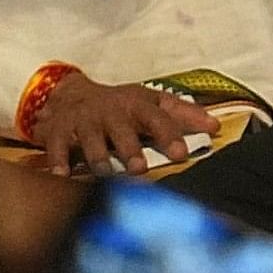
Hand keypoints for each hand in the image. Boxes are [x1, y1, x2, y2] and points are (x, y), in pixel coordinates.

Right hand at [17, 74, 219, 174]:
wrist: (71, 95)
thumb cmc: (122, 106)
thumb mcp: (151, 103)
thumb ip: (183, 114)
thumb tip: (216, 126)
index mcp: (137, 105)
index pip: (157, 117)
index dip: (169, 134)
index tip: (181, 154)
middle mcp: (110, 112)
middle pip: (121, 129)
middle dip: (129, 148)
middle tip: (139, 168)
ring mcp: (83, 121)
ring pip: (90, 139)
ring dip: (97, 156)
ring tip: (104, 172)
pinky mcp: (58, 132)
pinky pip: (56, 147)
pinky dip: (58, 161)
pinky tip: (62, 177)